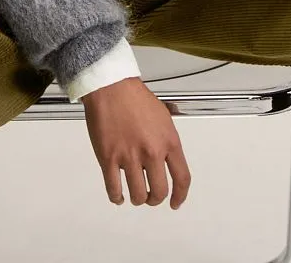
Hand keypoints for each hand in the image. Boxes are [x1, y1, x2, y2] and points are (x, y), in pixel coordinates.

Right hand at [81, 77, 190, 209]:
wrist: (112, 87)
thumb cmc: (136, 97)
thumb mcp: (164, 117)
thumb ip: (167, 141)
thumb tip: (168, 160)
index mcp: (169, 141)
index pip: (182, 178)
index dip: (180, 195)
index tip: (175, 202)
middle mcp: (152, 153)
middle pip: (159, 192)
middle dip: (156, 199)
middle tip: (151, 197)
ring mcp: (129, 158)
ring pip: (138, 196)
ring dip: (138, 199)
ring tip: (135, 194)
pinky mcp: (108, 159)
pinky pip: (114, 190)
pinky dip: (117, 198)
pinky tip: (119, 196)